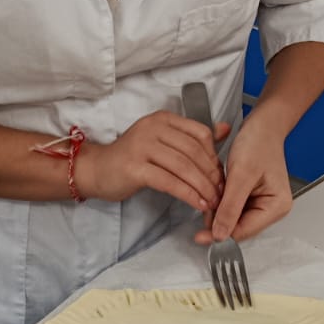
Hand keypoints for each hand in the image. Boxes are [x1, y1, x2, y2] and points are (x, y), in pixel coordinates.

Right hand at [78, 111, 229, 211]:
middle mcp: (153, 128)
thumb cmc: (132, 159)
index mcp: (162, 119)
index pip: (200, 133)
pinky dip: (188, 195)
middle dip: (212, 175)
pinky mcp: (135, 168)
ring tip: (213, 202)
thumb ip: (192, 137)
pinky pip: (170, 182)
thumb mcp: (163, 142)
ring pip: (184, 167)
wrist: (97, 170)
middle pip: (194, 151)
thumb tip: (226, 129)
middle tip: (221, 192)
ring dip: (203, 187)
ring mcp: (143, 146)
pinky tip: (198, 204)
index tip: (221, 174)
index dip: (215, 155)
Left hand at [200, 114, 290, 244]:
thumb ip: (230, 207)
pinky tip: (217, 189)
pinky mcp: (251, 197)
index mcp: (276, 206)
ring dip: (219, 209)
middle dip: (219, 219)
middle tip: (204, 205)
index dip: (221, 234)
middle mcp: (271, 208)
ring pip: (232, 218)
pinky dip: (221, 201)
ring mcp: (261, 203)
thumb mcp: (241, 175)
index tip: (200, 236)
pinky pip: (231, 207)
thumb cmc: (259, 142)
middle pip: (239, 227)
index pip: (245, 231)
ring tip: (213, 192)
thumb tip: (220, 235)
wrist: (262, 124)